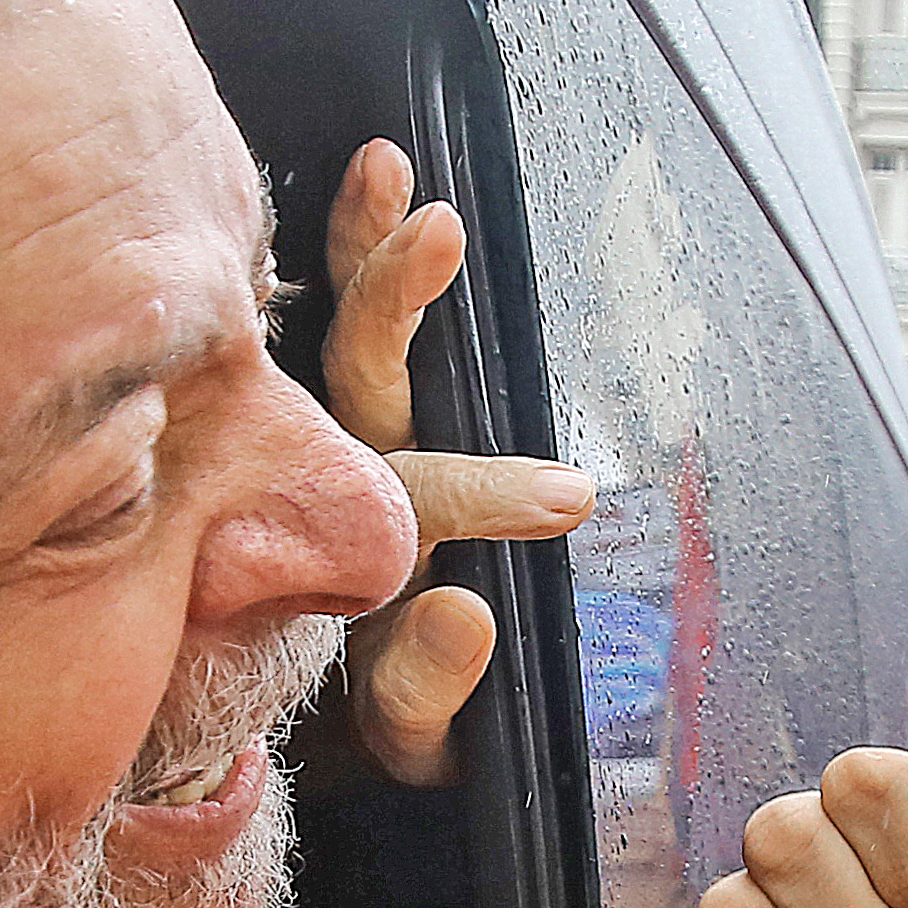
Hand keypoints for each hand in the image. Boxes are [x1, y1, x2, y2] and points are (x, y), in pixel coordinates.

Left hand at [322, 141, 598, 785]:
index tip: (571, 494)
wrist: (336, 732)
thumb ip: (423, 689)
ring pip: (348, 347)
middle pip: (360, 388)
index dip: (489, 495)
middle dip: (392, 305)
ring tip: (390, 169)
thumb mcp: (411, 739)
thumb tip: (462, 615)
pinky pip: (348, 345)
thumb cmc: (398, 728)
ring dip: (365, 253)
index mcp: (368, 561)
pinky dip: (352, 260)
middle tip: (437, 229)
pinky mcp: (358, 439)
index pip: (421, 506)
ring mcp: (347, 454)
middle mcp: (348, 490)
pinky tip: (376, 185)